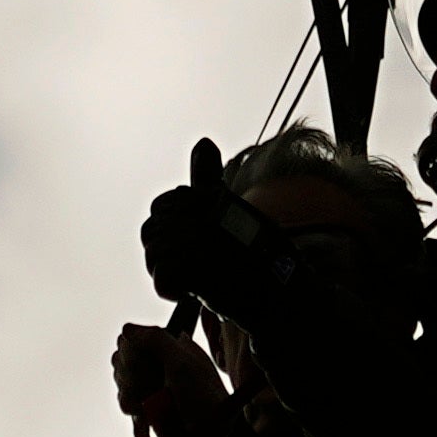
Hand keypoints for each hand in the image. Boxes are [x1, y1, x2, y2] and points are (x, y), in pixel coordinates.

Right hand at [112, 321, 236, 436]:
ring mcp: (153, 385)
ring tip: (150, 403)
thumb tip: (127, 329)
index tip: (145, 365)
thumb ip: (156, 339)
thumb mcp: (184, 364)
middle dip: (132, 375)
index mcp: (172, 347)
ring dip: (131, 393)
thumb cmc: (205, 401)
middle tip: (153, 386)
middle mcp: (160, 363)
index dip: (133, 352)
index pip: (133, 338)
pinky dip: (131, 406)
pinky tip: (143, 413)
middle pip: (122, 359)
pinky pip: (125, 401)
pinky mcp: (148, 406)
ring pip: (121, 380)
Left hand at [137, 157, 264, 308]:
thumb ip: (209, 179)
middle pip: (150, 232)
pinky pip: (161, 279)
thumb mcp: (232, 211)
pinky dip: (173, 291)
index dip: (169, 231)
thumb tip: (203, 142)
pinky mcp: (196, 270)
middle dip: (163, 255)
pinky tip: (193, 292)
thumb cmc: (260, 256)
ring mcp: (199, 240)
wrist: (285, 295)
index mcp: (212, 195)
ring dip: (167, 274)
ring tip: (194, 280)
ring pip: (153, 256)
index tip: (192, 245)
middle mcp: (204, 212)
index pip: (160, 207)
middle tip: (193, 269)